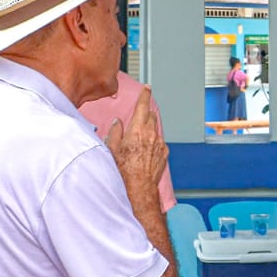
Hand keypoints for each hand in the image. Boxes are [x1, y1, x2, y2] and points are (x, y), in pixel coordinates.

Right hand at [105, 88, 167, 202]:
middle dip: (144, 115)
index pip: (143, 106)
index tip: (147, 89)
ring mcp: (160, 143)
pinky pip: (159, 142)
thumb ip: (115, 132)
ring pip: (155, 129)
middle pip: (150, 116)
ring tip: (138, 143)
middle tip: (136, 123)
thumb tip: (118, 123)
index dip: (145, 96)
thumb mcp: (112, 149)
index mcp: (137, 130)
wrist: (139, 187)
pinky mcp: (164, 153)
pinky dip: (152, 142)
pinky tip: (144, 152)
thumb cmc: (124, 170)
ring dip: (148, 130)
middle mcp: (151, 134)